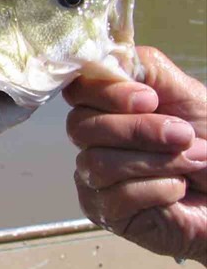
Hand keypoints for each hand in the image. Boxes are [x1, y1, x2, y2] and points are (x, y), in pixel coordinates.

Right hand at [64, 47, 206, 264]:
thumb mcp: (184, 94)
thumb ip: (145, 68)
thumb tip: (108, 56)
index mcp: (107, 108)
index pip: (77, 90)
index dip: (105, 93)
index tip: (149, 99)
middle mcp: (92, 141)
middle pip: (81, 127)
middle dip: (139, 130)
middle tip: (183, 135)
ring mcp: (92, 178)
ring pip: (98, 162)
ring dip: (157, 162)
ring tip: (192, 163)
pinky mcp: (103, 212)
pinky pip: (115, 196)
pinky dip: (158, 189)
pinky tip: (177, 190)